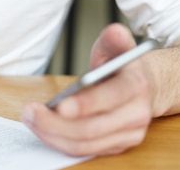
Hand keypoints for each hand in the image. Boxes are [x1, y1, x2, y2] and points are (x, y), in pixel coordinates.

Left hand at [22, 23, 154, 155]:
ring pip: (85, 144)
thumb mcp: (118, 47)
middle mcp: (135, 116)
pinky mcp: (116, 146)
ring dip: (52, 134)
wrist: (149, 88)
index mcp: (135, 87)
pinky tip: (41, 128)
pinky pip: (84, 150)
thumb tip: (115, 30)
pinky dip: (59, 141)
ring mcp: (127, 135)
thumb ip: (114, 39)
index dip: (84, 104)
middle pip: (92, 129)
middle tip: (30, 111)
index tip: (59, 105)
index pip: (110, 99)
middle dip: (56, 123)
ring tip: (30, 118)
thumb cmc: (124, 67)